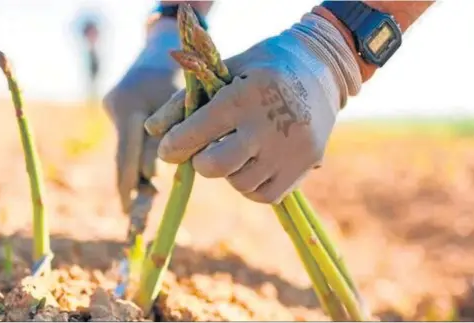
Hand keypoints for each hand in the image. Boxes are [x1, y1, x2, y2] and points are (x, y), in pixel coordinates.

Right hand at [103, 18, 181, 212]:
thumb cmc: (185, 74)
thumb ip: (174, 138)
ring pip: (127, 148)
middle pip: (123, 156)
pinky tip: (146, 171)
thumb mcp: (184, 106)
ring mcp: (113, 104)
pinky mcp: (114, 104)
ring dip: (137, 169)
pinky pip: (128, 136)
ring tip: (143, 197)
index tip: (130, 211)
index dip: (129, 186)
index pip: (129, 155)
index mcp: (131, 106)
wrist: (166, 41)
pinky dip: (138, 152)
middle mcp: (117, 106)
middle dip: (131, 184)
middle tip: (133, 213)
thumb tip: (158, 176)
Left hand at [145, 13, 361, 203]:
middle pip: (216, 167)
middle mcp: (270, 124)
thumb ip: (186, 99)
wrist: (322, 65)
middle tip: (205, 150)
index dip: (174, 145)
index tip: (168, 149)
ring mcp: (292, 147)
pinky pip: (265, 195)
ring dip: (228, 172)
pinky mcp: (307, 163)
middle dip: (201, 162)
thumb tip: (151, 130)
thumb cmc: (261, 66)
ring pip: (240, 185)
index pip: (198, 132)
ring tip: (237, 149)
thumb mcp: (224, 70)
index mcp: (245, 95)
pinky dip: (251, 186)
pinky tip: (252, 163)